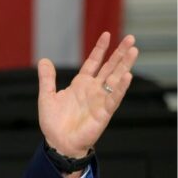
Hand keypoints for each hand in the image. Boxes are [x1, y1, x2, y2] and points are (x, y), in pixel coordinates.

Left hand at [37, 32, 138, 157]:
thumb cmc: (54, 122)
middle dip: (119, 53)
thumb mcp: (47, 96)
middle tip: (131, 38)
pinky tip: (127, 76)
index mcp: (81, 84)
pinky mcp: (104, 113)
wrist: (58, 143)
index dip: (100, 49)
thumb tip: (44, 60)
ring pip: (116, 79)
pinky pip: (114, 98)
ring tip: (134, 51)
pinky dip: (120, 88)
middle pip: (109, 67)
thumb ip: (47, 78)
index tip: (106, 35)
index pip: (93, 63)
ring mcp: (100, 100)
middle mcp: (93, 90)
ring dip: (125, 65)